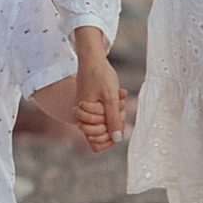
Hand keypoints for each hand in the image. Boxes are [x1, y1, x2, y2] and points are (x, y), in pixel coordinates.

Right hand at [72, 33, 125, 147]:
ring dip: (115, 116)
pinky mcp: (92, 106)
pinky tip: (118, 97)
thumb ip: (113, 119)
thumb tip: (117, 139)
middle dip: (113, 124)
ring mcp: (88, 113)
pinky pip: (106, 115)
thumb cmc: (100, 76)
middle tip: (117, 108)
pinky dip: (114, 109)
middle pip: (101, 136)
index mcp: (83, 118)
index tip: (115, 121)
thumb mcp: (110, 97)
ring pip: (105, 126)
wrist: (92, 58)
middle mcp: (83, 118)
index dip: (108, 138)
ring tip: (118, 102)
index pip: (96, 144)